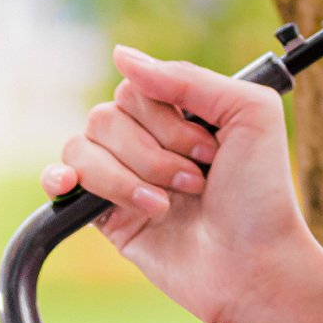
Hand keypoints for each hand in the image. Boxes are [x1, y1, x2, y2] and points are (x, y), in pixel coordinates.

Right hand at [42, 46, 320, 322]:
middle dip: (154, 153)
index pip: (137, 86)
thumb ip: (188, 78)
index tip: (211, 151)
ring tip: (166, 206)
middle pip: (106, 116)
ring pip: (82, 148)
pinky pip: (62, 180)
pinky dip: (60, 178)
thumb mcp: (248, 114)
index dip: (168, 118)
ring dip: (127, 178)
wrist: (255, 267)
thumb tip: (121, 55)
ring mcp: (124, 176)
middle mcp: (149, 140)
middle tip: (198, 182)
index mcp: (181, 113)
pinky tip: (71, 185)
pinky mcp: (105, 216)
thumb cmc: (262, 196)